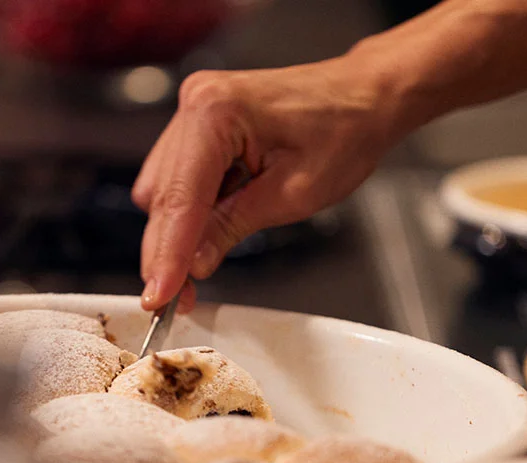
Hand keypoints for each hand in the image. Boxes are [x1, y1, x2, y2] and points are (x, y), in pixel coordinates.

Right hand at [132, 50, 417, 310]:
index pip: (180, 199)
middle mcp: (197, 104)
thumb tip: (193, 263)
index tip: (160, 297)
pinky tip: (209, 233)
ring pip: (163, 192)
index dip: (167, 256)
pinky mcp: (200, 126)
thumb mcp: (293, 195)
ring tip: (198, 270)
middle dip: (167, 251)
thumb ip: (233, 227)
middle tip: (176, 300)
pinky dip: (190, 213)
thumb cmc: (345, 131)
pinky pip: (178, 179)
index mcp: (217, 112)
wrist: (366, 98)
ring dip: (176, 234)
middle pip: (162, 197)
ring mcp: (195, 112)